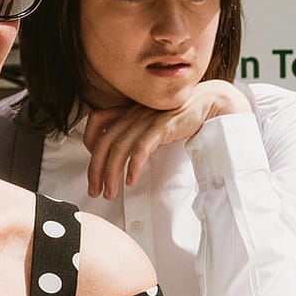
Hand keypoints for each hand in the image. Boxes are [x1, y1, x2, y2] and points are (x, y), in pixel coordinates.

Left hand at [81, 80, 249, 199]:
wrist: (207, 102)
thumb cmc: (182, 114)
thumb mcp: (154, 119)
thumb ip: (139, 129)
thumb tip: (129, 149)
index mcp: (129, 109)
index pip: (97, 120)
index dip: (88, 142)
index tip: (94, 162)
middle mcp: (133, 114)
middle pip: (103, 142)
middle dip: (95, 170)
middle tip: (94, 190)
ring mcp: (146, 120)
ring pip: (119, 149)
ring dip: (111, 174)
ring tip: (111, 192)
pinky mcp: (161, 128)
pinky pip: (140, 149)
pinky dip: (133, 166)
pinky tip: (132, 180)